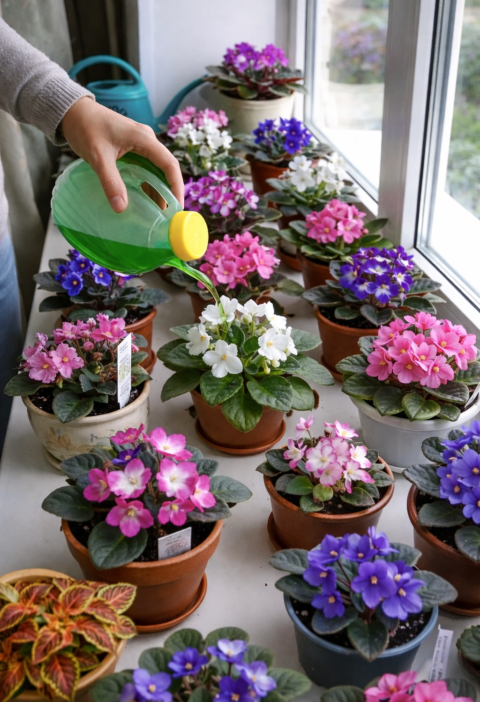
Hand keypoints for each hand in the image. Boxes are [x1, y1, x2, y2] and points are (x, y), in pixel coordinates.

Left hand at [60, 97, 183, 211]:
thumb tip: (121, 207)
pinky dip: (147, 184)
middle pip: (166, 169)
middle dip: (170, 191)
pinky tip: (144, 199)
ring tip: (158, 212)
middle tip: (169, 215)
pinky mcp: (132, 149)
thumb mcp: (98, 156)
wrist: (73, 112)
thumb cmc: (85, 127)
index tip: (177, 207)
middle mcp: (147, 141)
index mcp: (144, 138)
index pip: (169, 164)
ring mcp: (140, 144)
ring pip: (156, 170)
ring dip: (159, 189)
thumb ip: (110, 181)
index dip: (176, 187)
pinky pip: (146, 169)